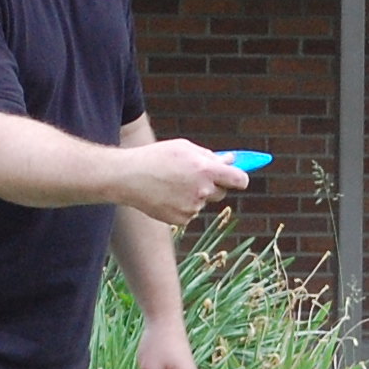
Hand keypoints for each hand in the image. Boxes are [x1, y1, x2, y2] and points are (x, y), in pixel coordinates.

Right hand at [118, 140, 249, 226]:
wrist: (129, 177)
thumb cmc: (157, 157)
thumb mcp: (184, 148)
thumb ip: (210, 156)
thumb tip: (230, 160)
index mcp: (206, 170)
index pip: (239, 180)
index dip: (240, 179)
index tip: (237, 178)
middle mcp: (202, 191)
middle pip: (222, 193)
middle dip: (214, 185)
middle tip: (195, 176)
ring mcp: (192, 207)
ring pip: (202, 202)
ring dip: (194, 195)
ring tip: (171, 183)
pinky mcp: (181, 219)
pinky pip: (189, 213)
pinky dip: (182, 206)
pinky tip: (166, 195)